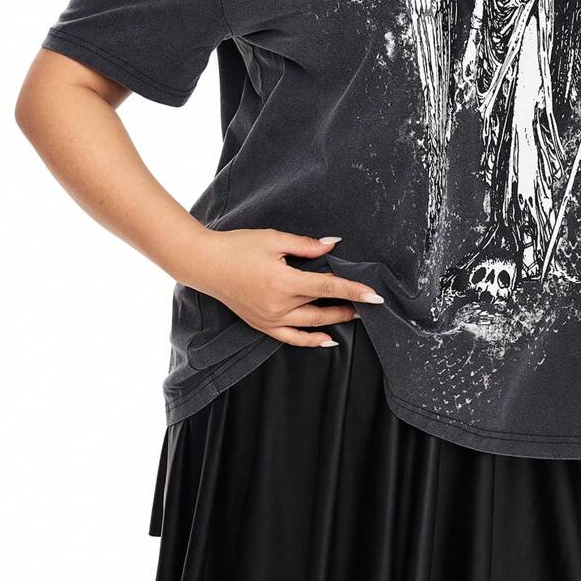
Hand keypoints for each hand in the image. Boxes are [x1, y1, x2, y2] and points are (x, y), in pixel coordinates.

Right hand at [187, 227, 383, 346]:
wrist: (206, 264)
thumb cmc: (238, 247)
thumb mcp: (274, 239)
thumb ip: (306, 245)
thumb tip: (332, 246)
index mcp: (284, 282)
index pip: (328, 286)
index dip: (353, 290)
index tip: (374, 295)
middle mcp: (278, 305)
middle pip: (323, 309)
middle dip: (349, 307)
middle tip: (369, 303)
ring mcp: (269, 319)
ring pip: (310, 325)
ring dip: (335, 321)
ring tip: (354, 315)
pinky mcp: (262, 325)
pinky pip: (291, 338)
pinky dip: (311, 340)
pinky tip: (327, 339)